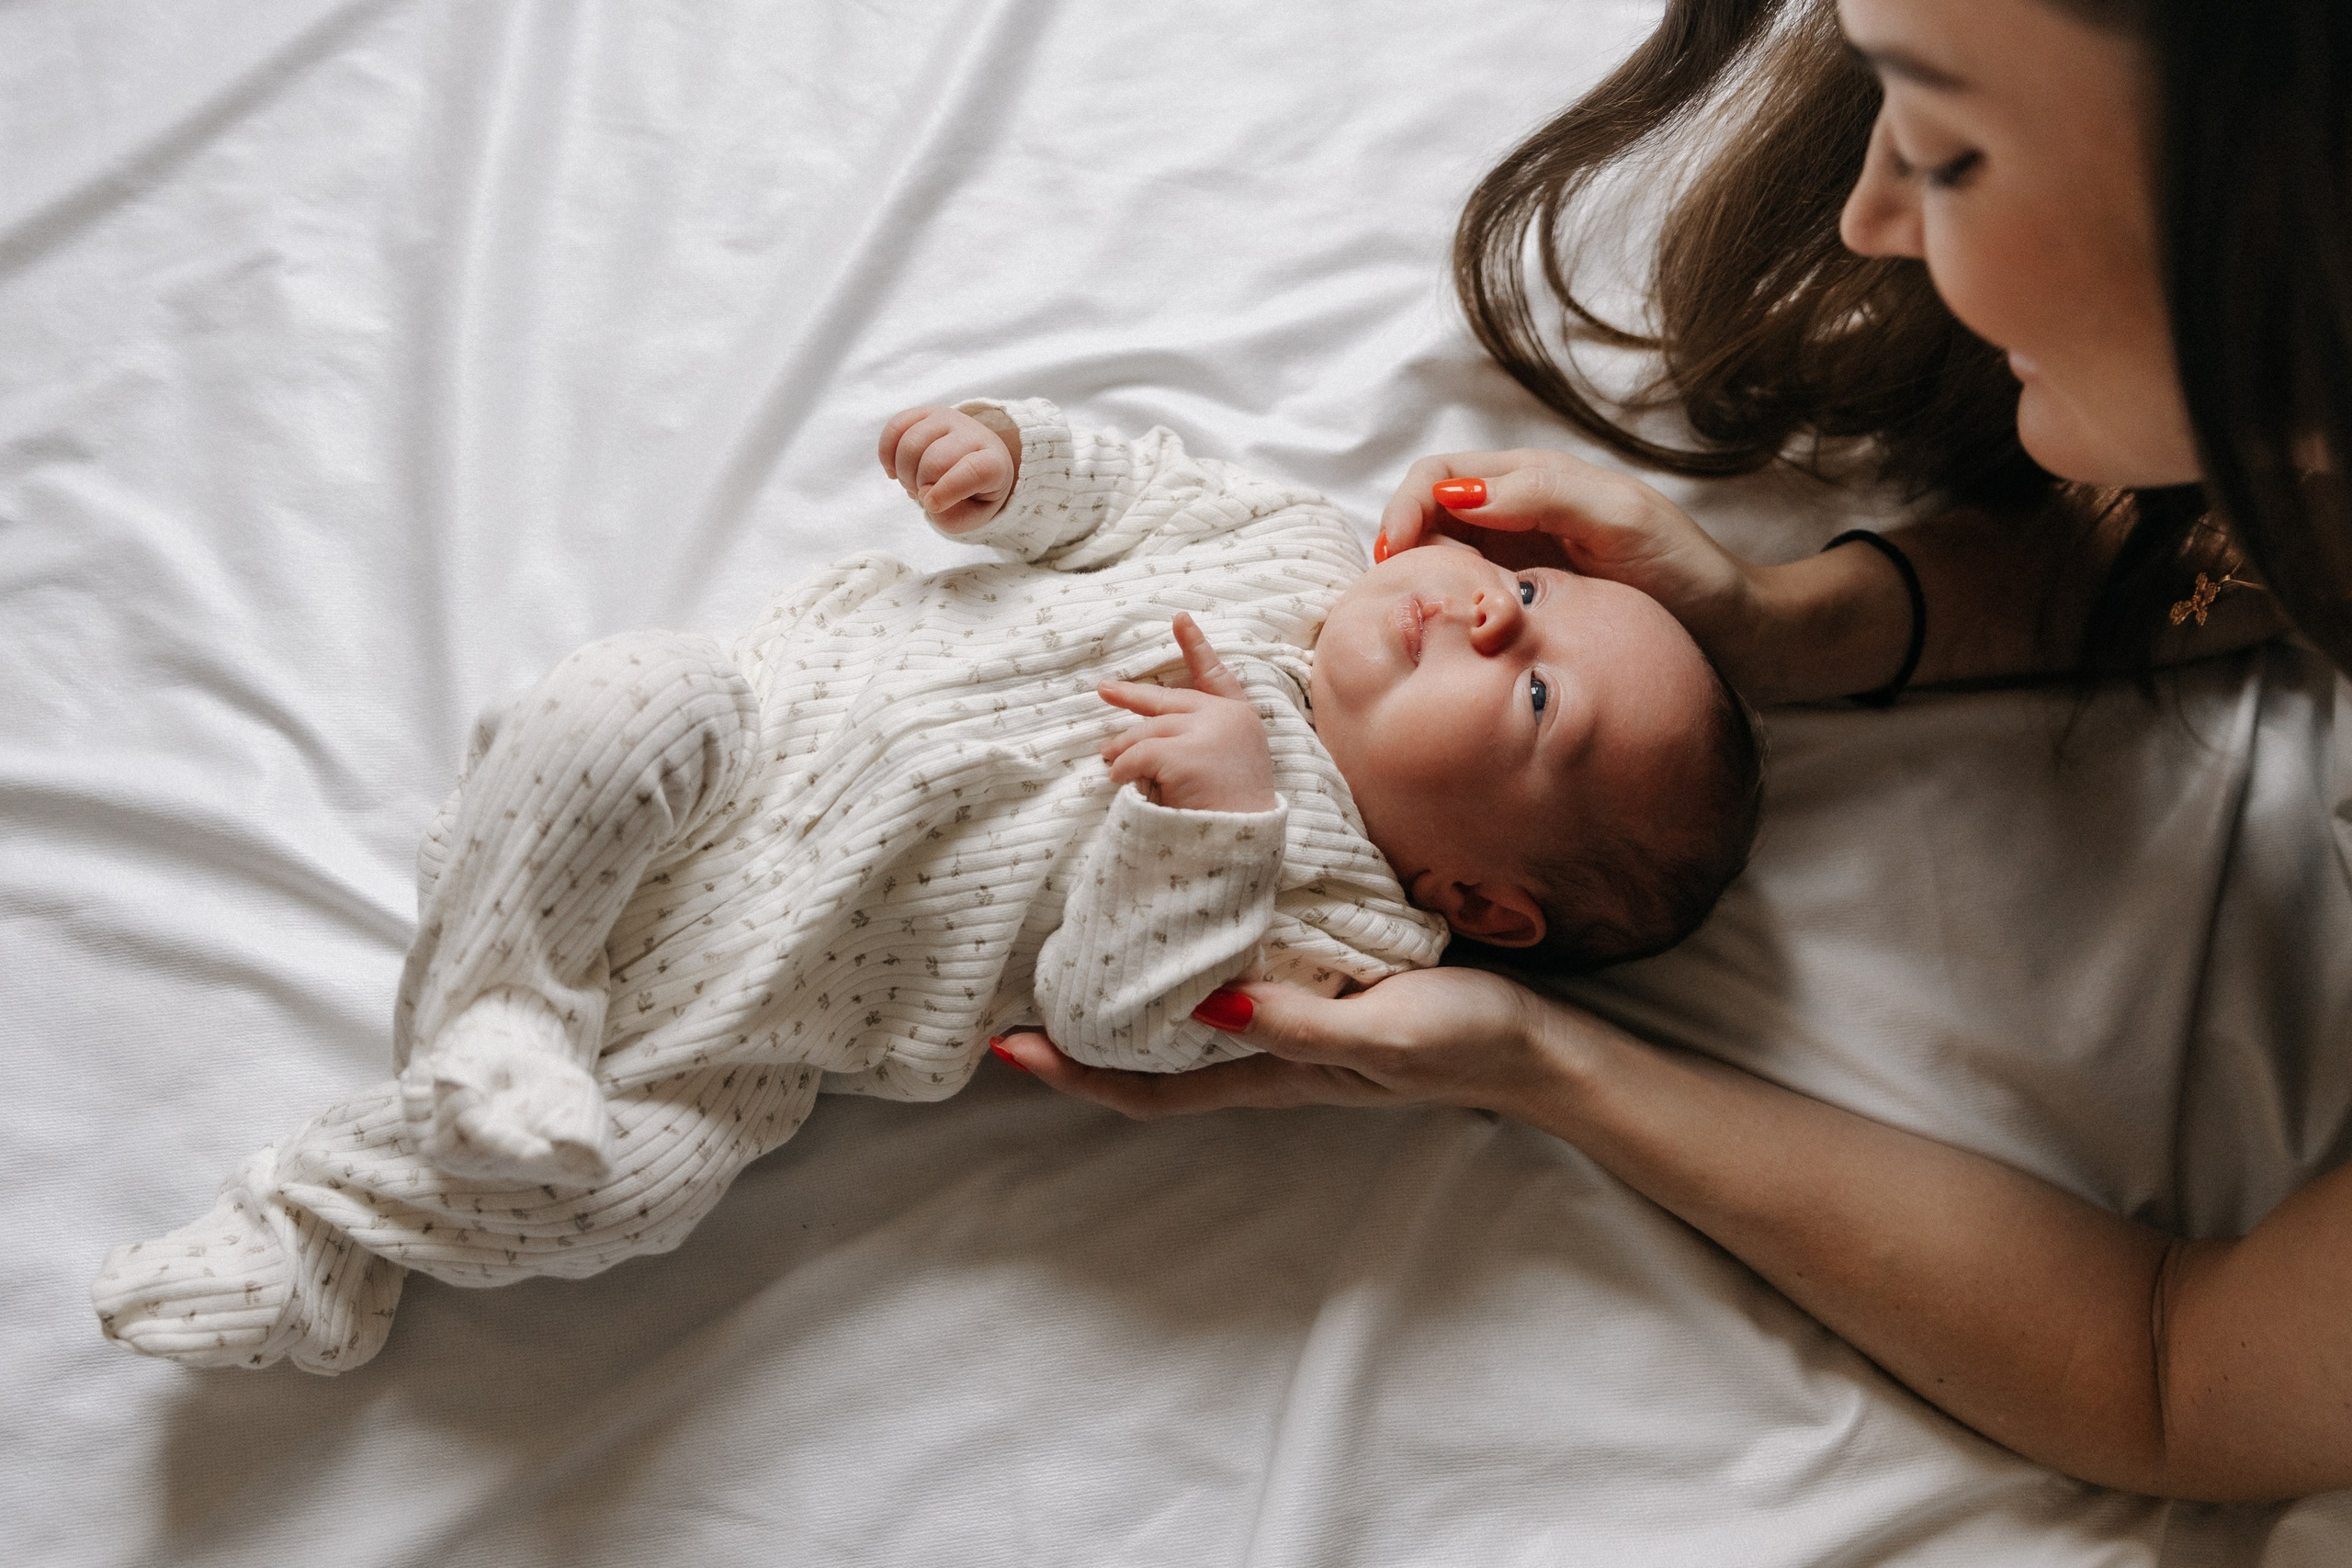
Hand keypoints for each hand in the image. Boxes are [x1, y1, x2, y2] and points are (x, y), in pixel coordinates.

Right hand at [878, 404, 1021, 531]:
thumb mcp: (969, 517)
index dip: (949, 489)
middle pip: (934, 461)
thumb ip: (949, 517)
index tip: (931, 505)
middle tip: (924, 496)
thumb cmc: (973, 495)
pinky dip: (887, 454)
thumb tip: (925, 495)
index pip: (975, 471)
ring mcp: (948, 419)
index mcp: (994, 463)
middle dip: (920, 486)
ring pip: (911, 445)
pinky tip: (895, 470)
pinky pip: (896, 427)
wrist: (973, 463)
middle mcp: (974, 434)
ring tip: (915, 483)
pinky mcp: (924, 412)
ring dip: (904, 473)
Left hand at [989, 964, 1581, 1119]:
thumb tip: (1204, 1005)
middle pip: (1144, 1054)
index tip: (1007, 1046)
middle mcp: (1260, 1051)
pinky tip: (1175, 908)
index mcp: (1265, 1073)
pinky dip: (1186, 948)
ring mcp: (1285, 1021)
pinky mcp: (1314, 982)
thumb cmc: (1462, 1039)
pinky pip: (1229, 970)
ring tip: (1066, 935)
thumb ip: (1299, 1025)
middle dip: (1075, 1030)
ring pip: (1180, 1012)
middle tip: (1011, 982)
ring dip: (1122, 985)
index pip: (1143, 1090)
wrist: (1537, 1043)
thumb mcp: (1382, 1032)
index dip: (1072, 1076)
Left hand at [1097, 613, 1277, 812]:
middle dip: (1132, 695)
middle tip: (1104, 689)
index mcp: (1240, 720)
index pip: (1216, 675)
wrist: (1243, 843)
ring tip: (1107, 761)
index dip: (1197, 647)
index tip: (1180, 619)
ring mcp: (1207, 732)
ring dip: (1122, 748)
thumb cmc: (1231, 813)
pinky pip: (1138, 755)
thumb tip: (1149, 735)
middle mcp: (1226, 718)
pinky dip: (1123, 770)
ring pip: (1147, 731)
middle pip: (1169, 701)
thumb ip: (1201, 741)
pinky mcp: (1186, 753)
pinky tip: (1118, 781)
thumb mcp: (1226, 767)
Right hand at [1375, 448, 1769, 687]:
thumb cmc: (1684, 571)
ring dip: (1414, 583)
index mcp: (1532, 480)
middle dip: (1398, 547)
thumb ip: (1545, 494)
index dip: (1406, 505)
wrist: (1730, 634)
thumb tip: (1458, 496)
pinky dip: (1441, 612)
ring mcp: (1512, 562)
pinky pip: (1462, 600)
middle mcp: (1512, 515)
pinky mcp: (1517, 606)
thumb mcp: (1621, 519)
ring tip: (1412, 619)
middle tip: (1393, 598)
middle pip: (1423, 515)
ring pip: (1435, 560)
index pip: (1438, 474)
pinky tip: (1444, 637)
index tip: (1398, 555)